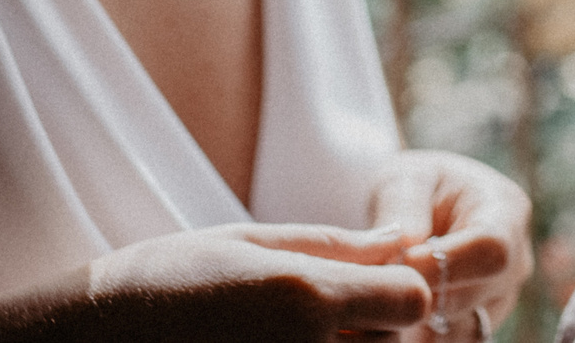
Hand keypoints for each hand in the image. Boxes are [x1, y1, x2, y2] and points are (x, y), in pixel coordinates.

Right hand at [0, 221, 431, 341]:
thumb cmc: (158, 284)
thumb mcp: (244, 243)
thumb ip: (334, 245)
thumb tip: (402, 242)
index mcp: (306, 298)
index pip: (416, 299)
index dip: (400, 289)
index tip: (367, 284)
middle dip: (378, 332)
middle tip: (327, 318)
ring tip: (293, 338)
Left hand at [365, 150, 534, 339]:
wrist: (422, 208)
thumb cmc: (417, 186)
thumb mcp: (405, 177)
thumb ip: (403, 204)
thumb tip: (406, 244)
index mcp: (505, 211)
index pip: (491, 250)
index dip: (447, 262)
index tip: (404, 260)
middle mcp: (516, 260)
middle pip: (476, 295)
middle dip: (425, 292)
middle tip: (382, 281)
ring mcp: (501, 298)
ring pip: (462, 327)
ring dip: (420, 318)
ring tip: (387, 294)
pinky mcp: (479, 325)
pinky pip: (450, 342)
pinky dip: (420, 334)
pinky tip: (396, 313)